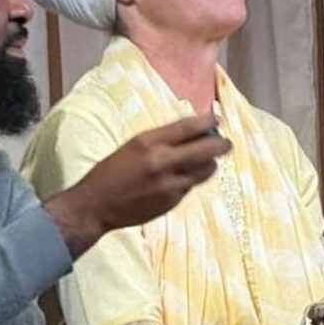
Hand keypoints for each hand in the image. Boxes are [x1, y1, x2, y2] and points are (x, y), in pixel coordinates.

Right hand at [44, 113, 230, 257]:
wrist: (97, 205)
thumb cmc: (111, 173)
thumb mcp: (133, 147)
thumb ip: (160, 140)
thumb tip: (191, 133)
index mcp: (148, 142)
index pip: (186, 127)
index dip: (206, 121)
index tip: (216, 119)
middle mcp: (161, 161)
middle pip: (205, 150)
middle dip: (220, 145)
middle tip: (226, 143)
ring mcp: (169, 184)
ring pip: (205, 171)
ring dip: (210, 164)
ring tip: (208, 160)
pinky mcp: (172, 201)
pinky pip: (191, 186)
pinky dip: (191, 179)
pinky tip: (183, 177)